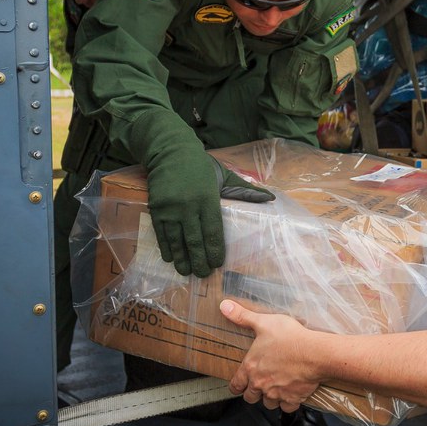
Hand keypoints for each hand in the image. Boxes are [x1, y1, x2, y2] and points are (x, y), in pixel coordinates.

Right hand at [129, 110, 274, 277]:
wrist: (170, 151)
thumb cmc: (202, 166)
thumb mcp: (225, 176)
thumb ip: (246, 190)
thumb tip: (270, 199)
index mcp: (208, 198)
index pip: (213, 230)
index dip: (214, 250)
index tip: (218, 263)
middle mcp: (188, 206)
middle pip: (194, 239)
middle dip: (198, 260)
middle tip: (203, 274)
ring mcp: (170, 208)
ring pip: (176, 239)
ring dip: (181, 258)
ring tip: (186, 272)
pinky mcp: (156, 208)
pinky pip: (160, 233)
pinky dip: (166, 247)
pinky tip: (170, 258)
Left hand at [221, 299, 318, 411]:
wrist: (314, 353)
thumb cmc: (290, 337)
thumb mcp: (264, 322)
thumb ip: (242, 316)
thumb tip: (223, 305)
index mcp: (250, 368)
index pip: (236, 385)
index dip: (236, 386)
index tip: (238, 386)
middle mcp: (260, 384)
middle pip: (250, 398)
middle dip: (254, 393)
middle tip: (260, 385)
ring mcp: (276, 393)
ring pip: (269, 403)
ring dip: (271, 397)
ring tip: (277, 388)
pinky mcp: (293, 398)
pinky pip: (287, 407)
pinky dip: (289, 402)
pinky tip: (293, 393)